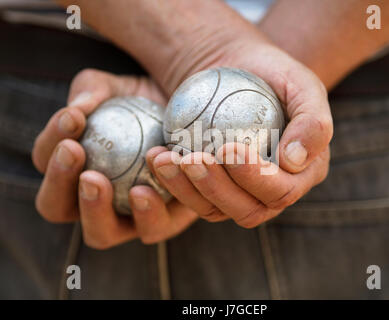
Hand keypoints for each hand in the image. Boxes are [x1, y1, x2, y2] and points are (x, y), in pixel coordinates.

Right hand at [32, 69, 197, 248]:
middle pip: (57, 207)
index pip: (48, 161)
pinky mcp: (164, 224)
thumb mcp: (119, 88)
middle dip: (58, 183)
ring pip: (100, 234)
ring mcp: (127, 218)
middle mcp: (95, 199)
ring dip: (94, 209)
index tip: (74, 118)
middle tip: (74, 152)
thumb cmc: (148, 103)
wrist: (196, 118)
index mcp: (73, 168)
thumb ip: (93, 90)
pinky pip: (152, 228)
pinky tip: (148, 188)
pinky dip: (148, 211)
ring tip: (99, 179)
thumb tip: (78, 108)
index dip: (51, 143)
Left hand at [147, 39, 332, 227]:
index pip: (282, 191)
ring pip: (217, 211)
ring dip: (188, 190)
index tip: (228, 148)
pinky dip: (173, 183)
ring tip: (165, 160)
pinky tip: (157, 158)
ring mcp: (242, 194)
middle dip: (217, 188)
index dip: (255, 178)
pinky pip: (194, 198)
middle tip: (192, 159)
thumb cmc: (272, 74)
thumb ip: (313, 121)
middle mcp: (275, 191)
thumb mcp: (302, 84)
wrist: (236, 69)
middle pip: (248, 210)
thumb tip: (294, 161)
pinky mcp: (214, 189)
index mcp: (303, 175)